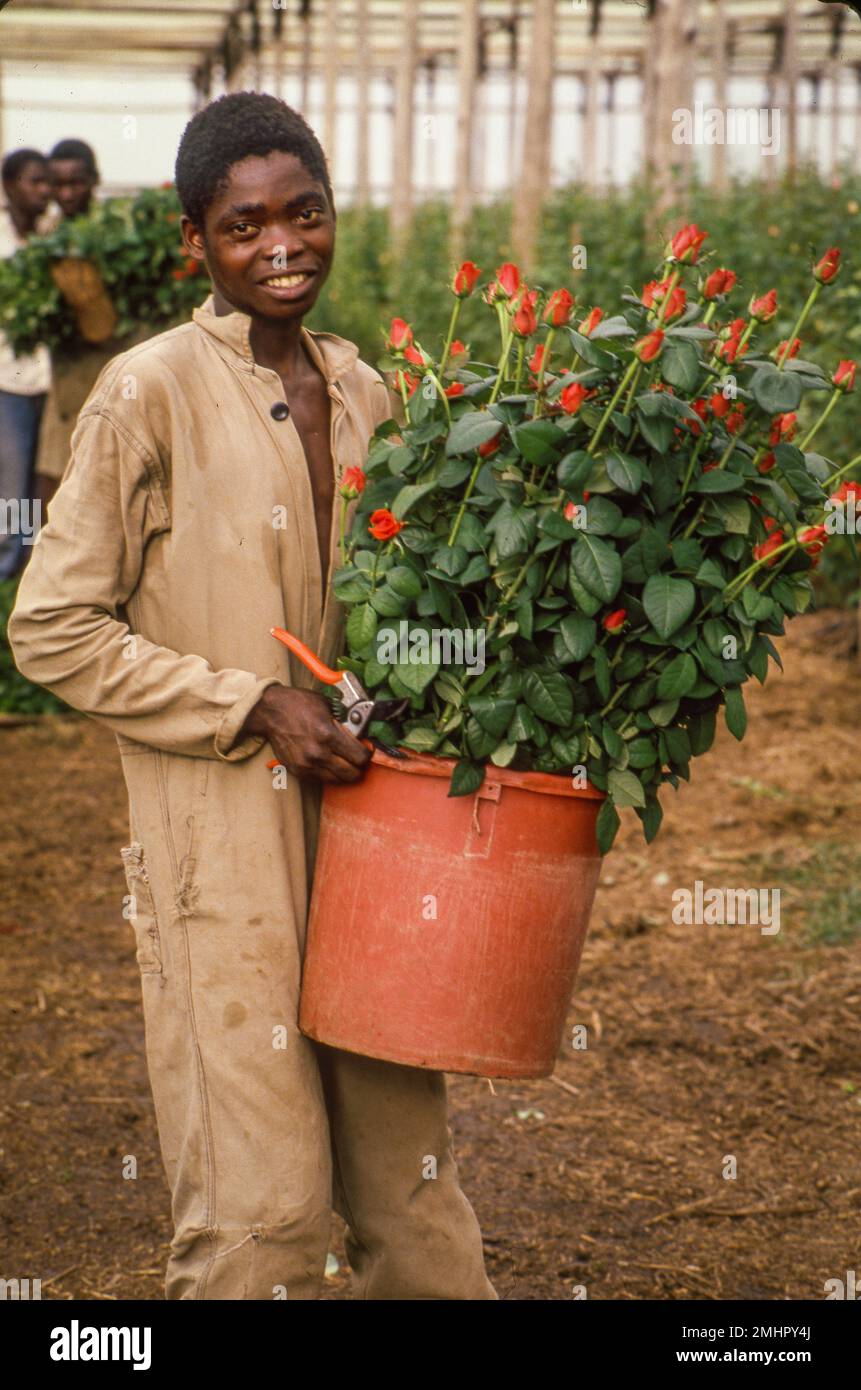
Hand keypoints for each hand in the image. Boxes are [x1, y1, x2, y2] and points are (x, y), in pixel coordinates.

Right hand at [241, 685, 370, 783]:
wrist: (271, 712)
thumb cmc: (298, 705)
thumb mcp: (328, 706)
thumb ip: (345, 723)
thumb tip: (362, 735)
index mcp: (328, 734)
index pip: (360, 757)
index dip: (367, 754)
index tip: (365, 749)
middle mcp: (318, 753)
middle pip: (352, 774)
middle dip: (359, 766)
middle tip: (357, 758)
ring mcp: (307, 765)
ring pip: (338, 780)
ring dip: (345, 772)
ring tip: (343, 761)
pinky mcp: (298, 771)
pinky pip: (322, 780)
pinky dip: (329, 774)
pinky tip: (328, 762)